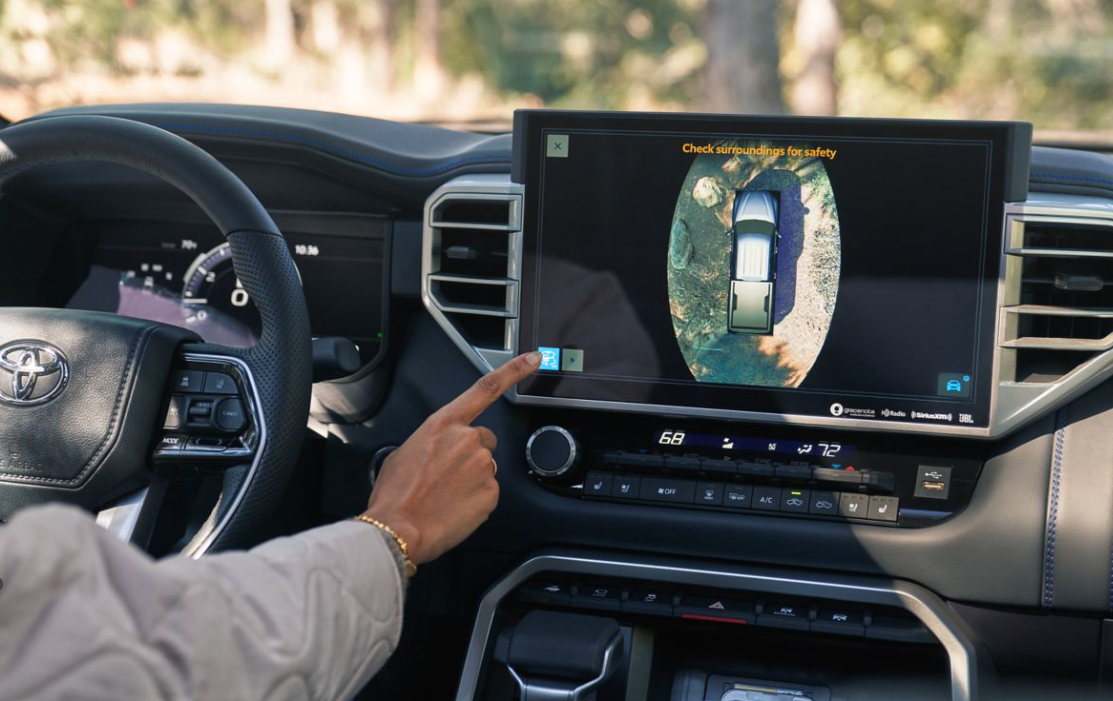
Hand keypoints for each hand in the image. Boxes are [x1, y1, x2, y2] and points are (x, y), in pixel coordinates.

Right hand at [363, 351, 541, 564]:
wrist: (398, 529)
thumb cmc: (395, 495)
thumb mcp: (404, 453)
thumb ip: (431, 443)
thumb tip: (437, 452)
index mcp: (444, 424)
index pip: (485, 389)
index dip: (514, 370)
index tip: (534, 359)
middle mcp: (468, 439)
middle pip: (484, 440)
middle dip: (471, 455)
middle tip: (447, 476)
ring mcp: (483, 466)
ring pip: (486, 469)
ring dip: (471, 479)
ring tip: (445, 495)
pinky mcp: (491, 492)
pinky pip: (488, 493)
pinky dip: (474, 501)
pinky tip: (454, 508)